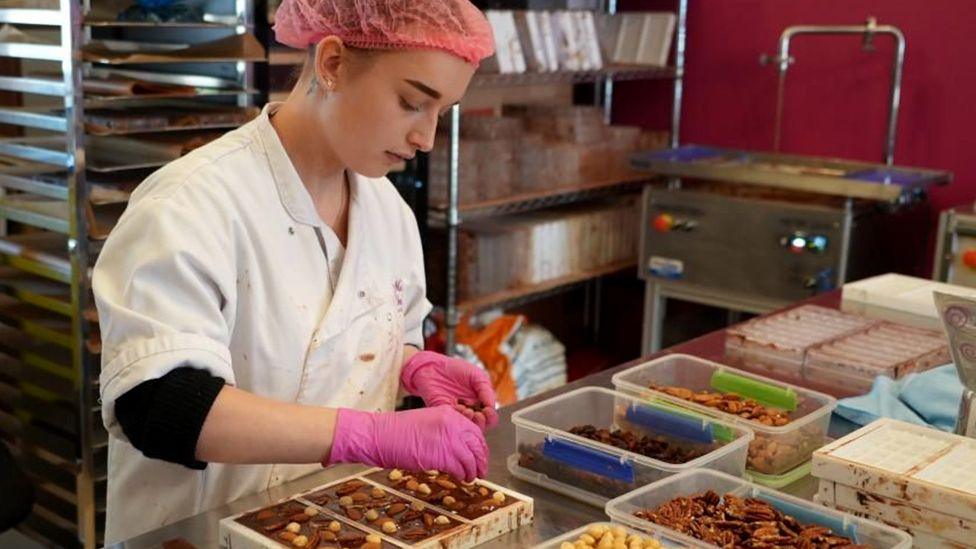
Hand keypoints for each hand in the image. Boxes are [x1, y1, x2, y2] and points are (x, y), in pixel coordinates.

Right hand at [326, 405, 486, 480]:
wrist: (379, 434)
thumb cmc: (396, 431)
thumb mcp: (427, 422)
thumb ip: (445, 430)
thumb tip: (459, 447)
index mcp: (448, 413)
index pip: (474, 430)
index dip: (480, 446)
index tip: (480, 455)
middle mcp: (452, 424)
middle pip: (477, 443)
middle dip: (481, 459)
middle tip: (481, 469)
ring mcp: (448, 439)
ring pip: (471, 458)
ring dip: (473, 470)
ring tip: (471, 477)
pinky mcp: (441, 455)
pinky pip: (460, 467)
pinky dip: (463, 475)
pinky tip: (461, 478)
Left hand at [401, 350, 497, 429]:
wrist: (433, 367)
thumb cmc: (456, 369)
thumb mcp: (476, 375)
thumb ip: (486, 390)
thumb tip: (492, 406)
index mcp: (480, 401)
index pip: (490, 416)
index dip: (491, 416)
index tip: (487, 410)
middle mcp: (470, 410)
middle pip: (481, 425)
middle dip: (483, 422)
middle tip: (478, 414)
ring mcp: (458, 413)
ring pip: (468, 426)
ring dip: (470, 421)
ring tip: (467, 410)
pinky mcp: (446, 414)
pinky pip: (454, 422)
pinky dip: (458, 417)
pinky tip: (457, 407)